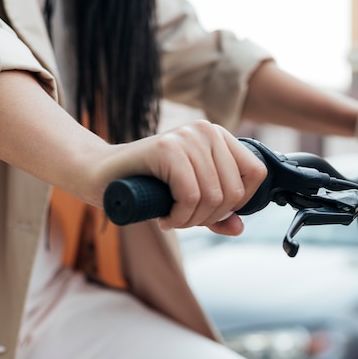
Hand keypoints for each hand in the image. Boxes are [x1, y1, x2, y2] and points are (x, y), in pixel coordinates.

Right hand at [97, 120, 266, 234]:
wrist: (102, 174)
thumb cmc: (148, 185)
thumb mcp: (191, 199)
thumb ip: (218, 212)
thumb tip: (239, 228)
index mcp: (219, 136)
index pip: (256, 172)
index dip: (240, 202)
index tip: (214, 211)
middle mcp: (207, 130)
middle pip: (234, 191)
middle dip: (211, 217)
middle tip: (186, 219)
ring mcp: (187, 136)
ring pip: (213, 197)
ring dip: (192, 221)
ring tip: (173, 218)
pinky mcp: (167, 148)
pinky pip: (190, 196)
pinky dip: (179, 217)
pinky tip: (166, 218)